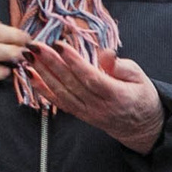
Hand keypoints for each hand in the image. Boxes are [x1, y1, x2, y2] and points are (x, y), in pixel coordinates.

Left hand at [25, 37, 163, 153]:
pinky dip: (43, 90)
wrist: (142, 127)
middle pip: (71, 83)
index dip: (73, 61)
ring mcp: (88, 112)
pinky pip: (59, 103)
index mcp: (116, 96)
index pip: (91, 78)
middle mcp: (99, 107)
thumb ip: (121, 66)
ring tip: (29, 56)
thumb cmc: (141, 97)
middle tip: (36, 45)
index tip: (59, 44)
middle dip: (51, 63)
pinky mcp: (81, 115)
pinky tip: (31, 76)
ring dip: (43, 73)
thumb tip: (106, 54)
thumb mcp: (139, 77)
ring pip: (62, 92)